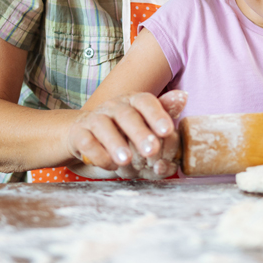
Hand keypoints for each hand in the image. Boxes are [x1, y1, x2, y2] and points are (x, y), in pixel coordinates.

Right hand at [63, 90, 186, 178]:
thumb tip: (183, 97)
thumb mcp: (145, 121)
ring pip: (103, 126)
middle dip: (139, 133)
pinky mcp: (79, 133)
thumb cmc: (123, 130)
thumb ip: (164, 112)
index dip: (157, 115)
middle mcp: (114, 106)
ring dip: (115, 143)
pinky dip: (98, 154)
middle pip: (126, 115)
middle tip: (151, 150)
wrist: (86, 134)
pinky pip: (87, 142)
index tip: (168, 131)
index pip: (146, 102)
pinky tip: (110, 165)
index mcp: (133, 101)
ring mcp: (95, 118)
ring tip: (126, 160)